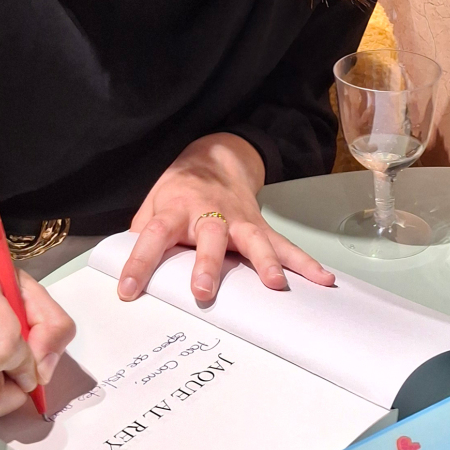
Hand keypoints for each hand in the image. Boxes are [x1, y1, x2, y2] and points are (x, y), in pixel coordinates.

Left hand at [118, 133, 334, 302]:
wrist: (215, 159)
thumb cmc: (179, 191)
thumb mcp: (151, 206)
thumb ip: (141, 237)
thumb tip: (127, 275)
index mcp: (175, 209)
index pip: (153, 234)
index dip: (139, 261)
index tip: (128, 290)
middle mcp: (208, 214)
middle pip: (209, 235)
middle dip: (208, 263)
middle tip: (204, 289)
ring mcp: (238, 220)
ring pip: (253, 240)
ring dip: (264, 262)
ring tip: (275, 285)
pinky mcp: (259, 227)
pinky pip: (284, 245)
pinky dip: (304, 262)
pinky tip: (322, 279)